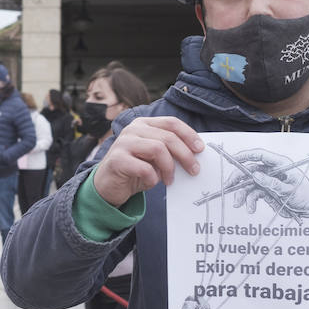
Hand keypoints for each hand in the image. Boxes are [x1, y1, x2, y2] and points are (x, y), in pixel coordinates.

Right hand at [91, 117, 205, 207]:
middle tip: (194, 170)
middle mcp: (132, 129)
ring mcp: (123, 143)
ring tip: (170, 180)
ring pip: (158, 149)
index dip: (188, 135)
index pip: (171, 123)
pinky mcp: (117, 160)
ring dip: (169, 167)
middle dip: (185, 155)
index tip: (200, 149)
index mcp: (143, 124)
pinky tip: (151, 183)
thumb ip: (169, 150)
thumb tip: (194, 154)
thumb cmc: (135, 170)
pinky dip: (153, 178)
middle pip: (168, 137)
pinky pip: (144, 168)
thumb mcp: (154, 157)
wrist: (108, 185)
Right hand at [224, 149, 308, 218]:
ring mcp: (267, 181)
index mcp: (279, 164)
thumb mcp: (290, 190)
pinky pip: (253, 194)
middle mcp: (271, 171)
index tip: (232, 160)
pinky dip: (249, 202)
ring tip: (239, 205)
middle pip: (249, 170)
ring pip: (248, 184)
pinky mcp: (265, 191)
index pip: (259, 155)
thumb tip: (256, 176)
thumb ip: (272, 183)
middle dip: (237, 179)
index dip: (245, 155)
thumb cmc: (305, 195)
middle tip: (228, 187)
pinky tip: (250, 209)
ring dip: (242, 194)